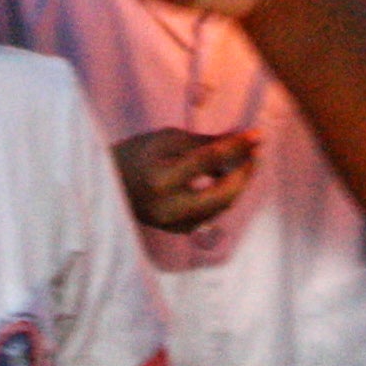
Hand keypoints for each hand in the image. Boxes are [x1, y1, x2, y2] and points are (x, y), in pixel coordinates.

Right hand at [114, 126, 259, 241]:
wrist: (109, 185)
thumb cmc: (138, 154)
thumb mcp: (168, 139)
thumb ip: (206, 142)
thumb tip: (244, 138)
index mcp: (161, 178)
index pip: (209, 161)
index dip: (236, 146)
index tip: (256, 134)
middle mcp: (168, 207)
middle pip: (224, 194)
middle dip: (245, 173)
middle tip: (255, 153)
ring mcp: (174, 224)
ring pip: (222, 206)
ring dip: (237, 183)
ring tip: (243, 160)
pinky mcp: (179, 230)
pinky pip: (212, 213)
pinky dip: (223, 194)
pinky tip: (225, 177)